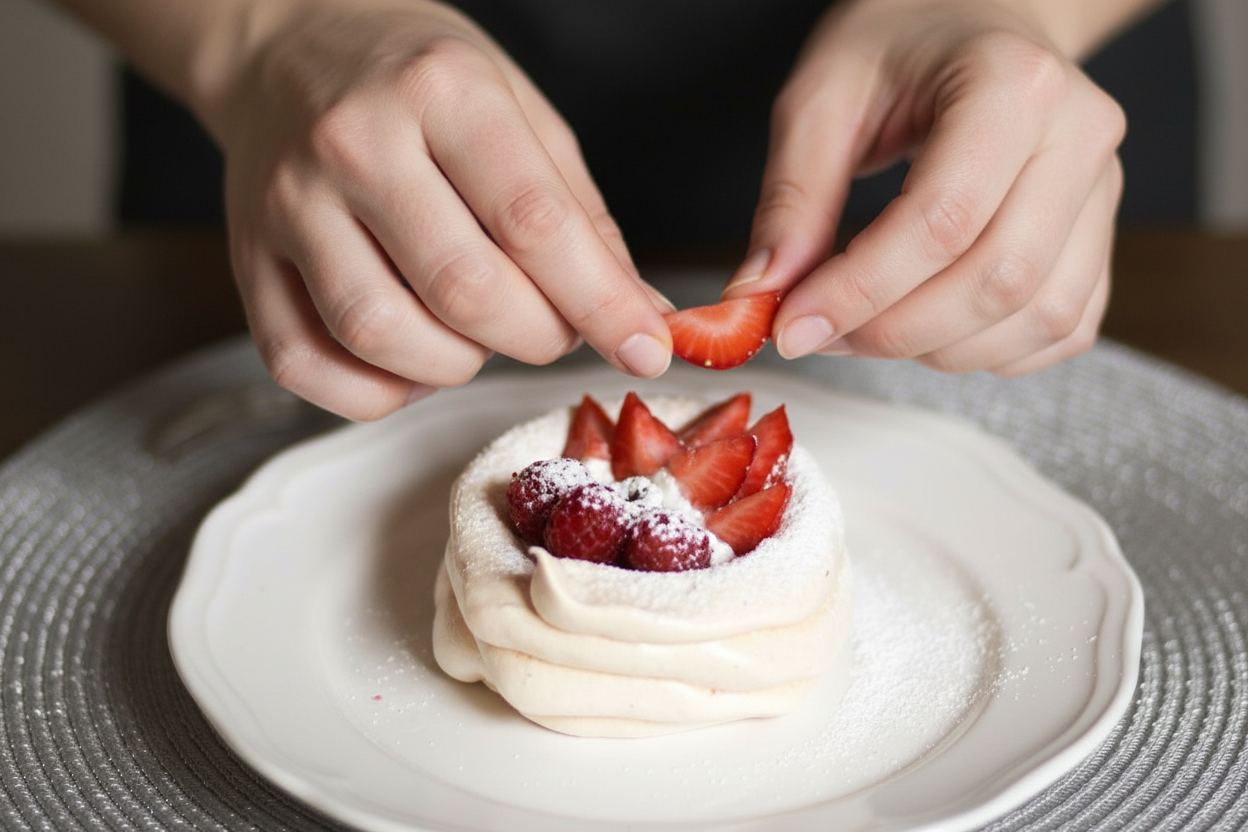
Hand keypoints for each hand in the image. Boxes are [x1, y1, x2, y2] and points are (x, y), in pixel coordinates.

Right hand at [215, 0, 671, 418]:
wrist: (285, 49)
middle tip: (554, 328)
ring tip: (475, 333)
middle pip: (462, 291)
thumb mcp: (522, 114)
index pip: (534, 224)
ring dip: (454, 366)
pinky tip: (409, 357)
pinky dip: (373, 391)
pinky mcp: (247, 258)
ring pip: (380, 336)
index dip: (601, 305)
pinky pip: (303, 365)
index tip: (646, 349)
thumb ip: (582, 218)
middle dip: (535, 337)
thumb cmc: (419, 82)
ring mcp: (289, 204)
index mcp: (442, 92)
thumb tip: (642, 314)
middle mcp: (354, 143)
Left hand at [726, 0, 1126, 374]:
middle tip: (821, 332)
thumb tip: (759, 299)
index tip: (791, 325)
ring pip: (1038, 316)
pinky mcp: (1101, 235)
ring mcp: (1102, 190)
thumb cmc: (900, 45)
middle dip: (895, 330)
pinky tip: (930, 331)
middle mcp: (1078, 136)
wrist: (975, 16)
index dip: (859, 291)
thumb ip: (791, 201)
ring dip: (939, 350)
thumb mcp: (821, 99)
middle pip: (998, 279)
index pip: (941, 220)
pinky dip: (991, 353)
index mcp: (1012, 83)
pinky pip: (1064, 327)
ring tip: (867, 329)